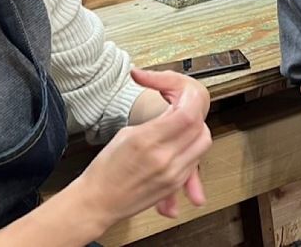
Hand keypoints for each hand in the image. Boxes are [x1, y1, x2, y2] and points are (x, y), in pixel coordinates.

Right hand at [75, 69, 211, 227]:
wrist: (98, 202)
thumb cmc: (105, 170)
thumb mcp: (127, 134)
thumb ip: (157, 122)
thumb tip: (176, 110)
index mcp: (147, 141)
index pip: (187, 115)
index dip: (191, 102)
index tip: (186, 97)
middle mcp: (164, 159)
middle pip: (200, 128)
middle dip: (196, 115)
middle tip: (185, 110)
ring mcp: (172, 174)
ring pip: (203, 144)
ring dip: (197, 132)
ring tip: (182, 128)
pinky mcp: (175, 185)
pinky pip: (196, 160)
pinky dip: (193, 149)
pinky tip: (180, 146)